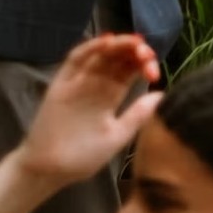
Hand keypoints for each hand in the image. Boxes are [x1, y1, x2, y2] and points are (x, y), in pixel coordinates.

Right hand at [13, 35, 160, 188]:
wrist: (50, 170)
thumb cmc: (83, 156)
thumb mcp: (117, 135)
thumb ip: (137, 115)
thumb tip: (162, 94)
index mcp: (110, 97)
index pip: (129, 71)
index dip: (144, 65)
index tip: (155, 72)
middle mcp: (95, 86)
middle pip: (117, 59)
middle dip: (134, 52)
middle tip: (146, 53)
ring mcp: (77, 83)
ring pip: (99, 55)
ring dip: (117, 45)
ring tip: (134, 41)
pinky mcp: (60, 85)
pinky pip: (74, 61)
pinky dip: (90, 48)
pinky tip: (106, 42)